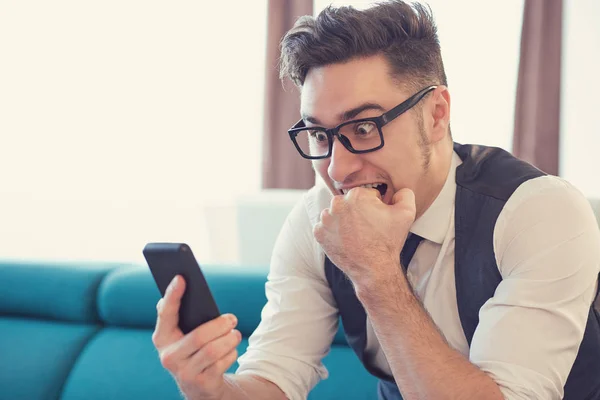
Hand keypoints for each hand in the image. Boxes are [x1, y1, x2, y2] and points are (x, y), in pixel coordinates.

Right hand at [152, 276, 240, 399]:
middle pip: (198, 336)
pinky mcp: (202, 384)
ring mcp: (184, 373)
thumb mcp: (184, 334)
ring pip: (213, 350)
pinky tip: (231, 351)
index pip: (165, 314)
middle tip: (232, 319)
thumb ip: (180, 313)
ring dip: (229, 339)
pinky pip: (222, 363)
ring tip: (235, 334)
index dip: (172, 296)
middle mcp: (169, 357)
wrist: (201, 386)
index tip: (181, 277)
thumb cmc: (194, 349)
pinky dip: (231, 354)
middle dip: (220, 325)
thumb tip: (179, 282)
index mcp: (162, 338)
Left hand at [313, 187, 415, 285]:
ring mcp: (325, 219)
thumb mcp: (406, 214)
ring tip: (355, 235)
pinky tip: (345, 240)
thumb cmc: (388, 242)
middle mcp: (337, 204)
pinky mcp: (319, 233)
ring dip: (343, 221)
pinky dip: (333, 233)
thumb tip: (399, 190)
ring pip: (335, 214)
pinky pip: (326, 227)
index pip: (366, 195)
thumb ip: (405, 194)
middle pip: (349, 203)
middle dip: (357, 212)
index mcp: (356, 195)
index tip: (376, 219)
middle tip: (367, 228)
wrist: (373, 269)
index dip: (374, 207)